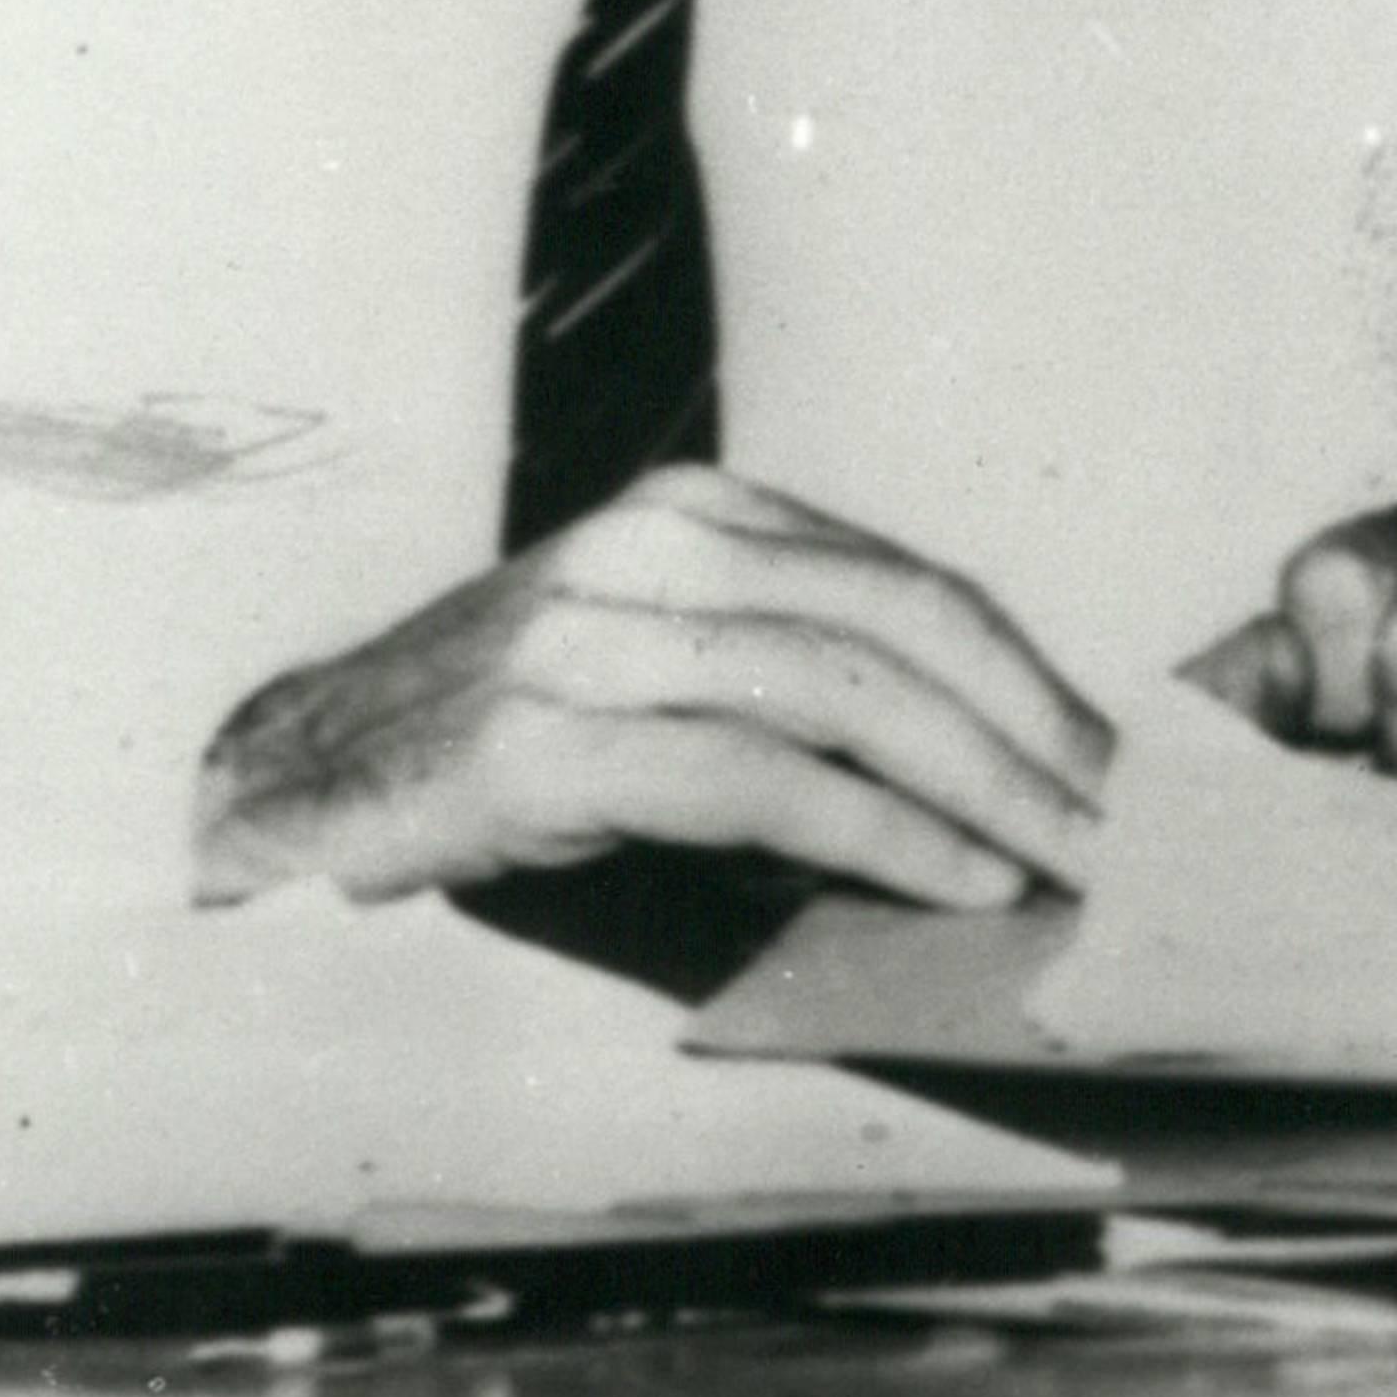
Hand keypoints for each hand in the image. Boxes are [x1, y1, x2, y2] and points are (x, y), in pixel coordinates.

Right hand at [196, 465, 1111, 913]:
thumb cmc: (492, 752)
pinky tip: (956, 880)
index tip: (1110, 758)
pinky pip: (757, 780)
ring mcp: (586, 637)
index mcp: (693, 517)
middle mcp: (646, 549)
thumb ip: (786, 686)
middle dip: (1032, 727)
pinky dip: (880, 832)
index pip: (903, 583)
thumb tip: (982, 771)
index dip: (1025, 673)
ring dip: (982, 788)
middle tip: (1121, 820)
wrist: (274, 794)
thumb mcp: (656, 680)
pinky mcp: (539, 744)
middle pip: (900, 623)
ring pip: (846, 692)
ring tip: (1065, 862)